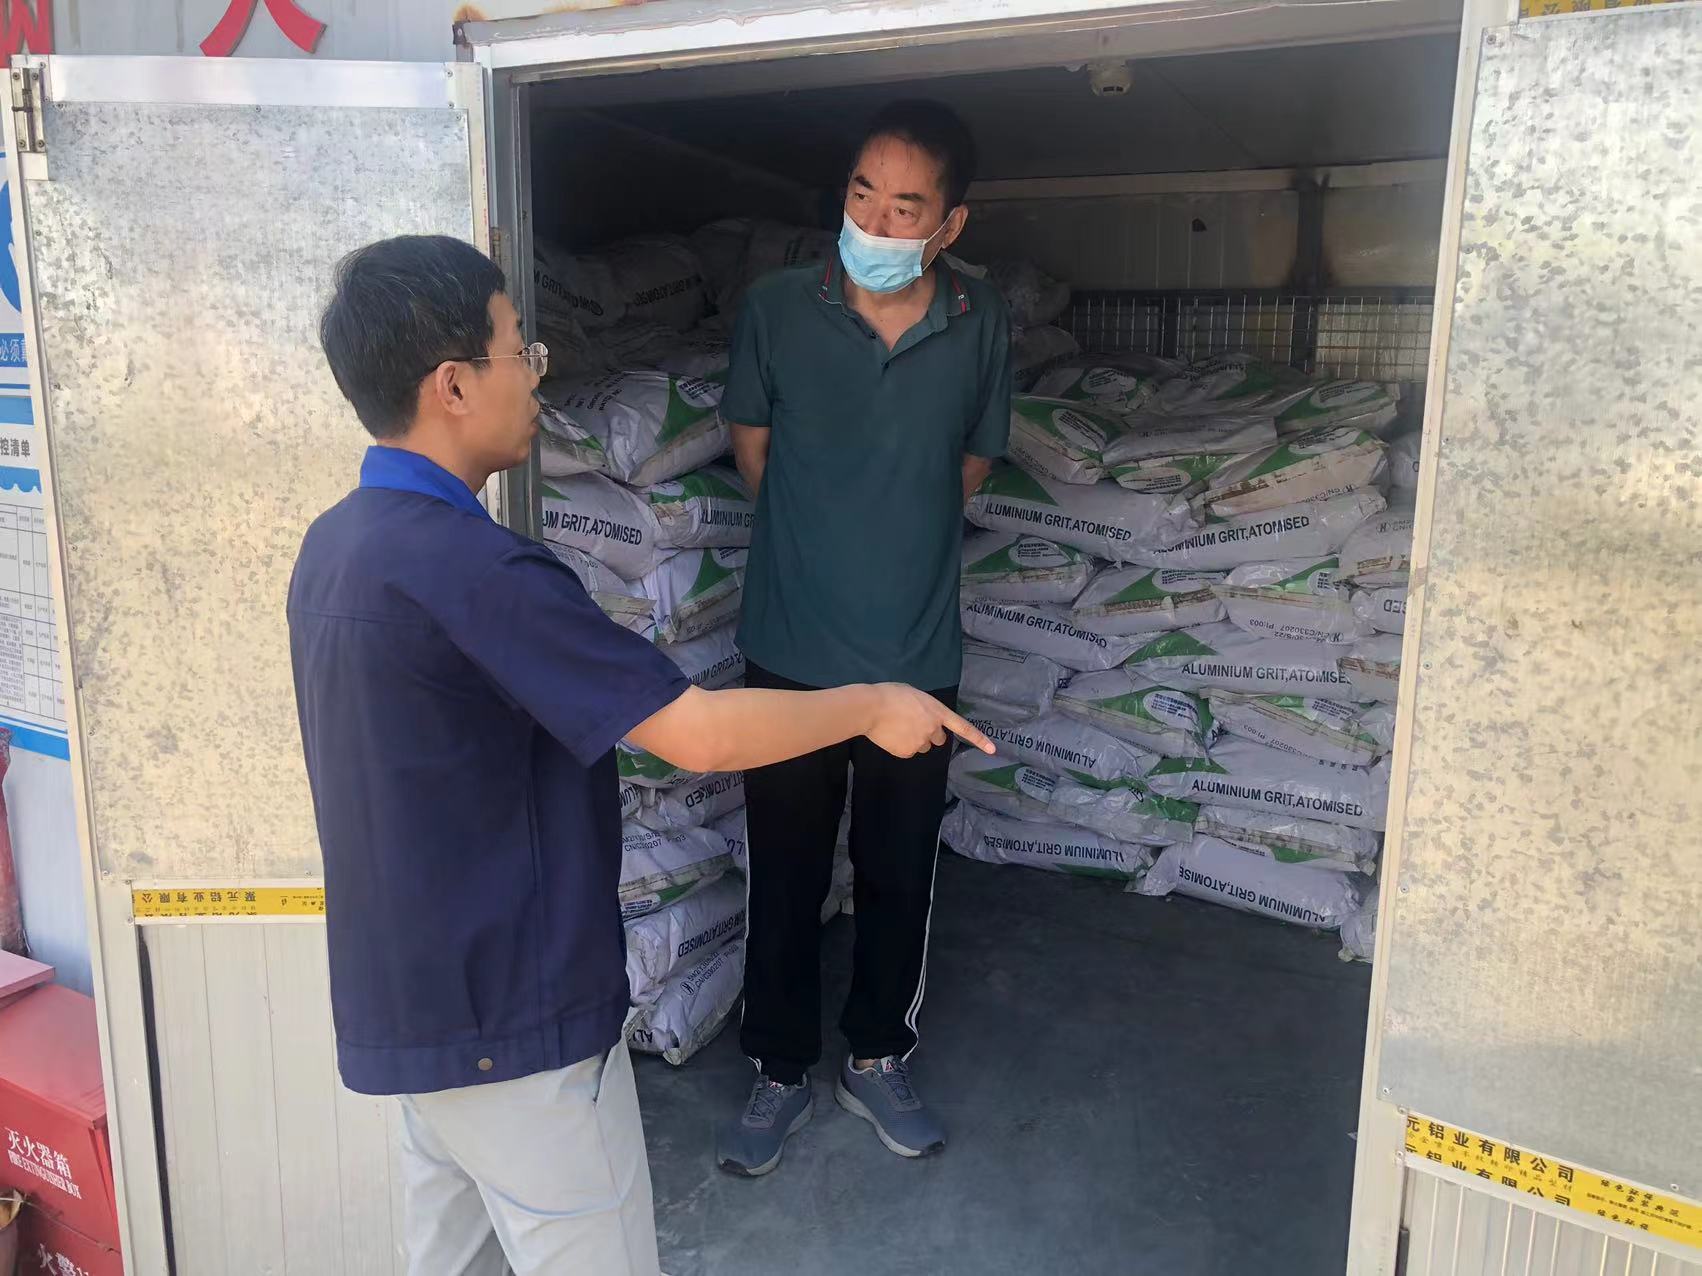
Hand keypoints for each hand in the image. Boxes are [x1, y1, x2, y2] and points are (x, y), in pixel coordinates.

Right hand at [865, 683, 994, 758]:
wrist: (871, 708)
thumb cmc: (890, 695)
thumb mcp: (914, 695)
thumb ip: (925, 708)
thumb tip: (921, 719)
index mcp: (937, 711)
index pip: (962, 727)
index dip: (978, 739)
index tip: (993, 750)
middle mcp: (933, 728)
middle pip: (938, 739)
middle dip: (929, 735)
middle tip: (912, 724)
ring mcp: (921, 742)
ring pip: (922, 746)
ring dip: (915, 740)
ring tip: (897, 728)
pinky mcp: (907, 752)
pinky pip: (908, 751)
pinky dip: (901, 746)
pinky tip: (891, 735)